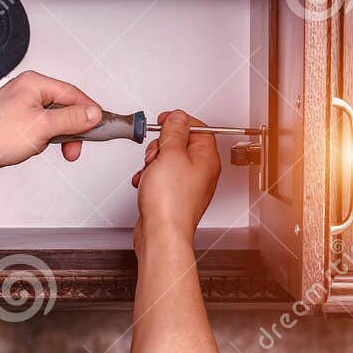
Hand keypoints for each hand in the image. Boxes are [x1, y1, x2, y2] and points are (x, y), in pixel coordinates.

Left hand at [0, 71, 102, 182]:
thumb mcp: (43, 127)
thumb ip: (72, 119)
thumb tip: (93, 114)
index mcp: (32, 82)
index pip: (71, 93)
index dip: (87, 110)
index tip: (98, 125)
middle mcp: (26, 90)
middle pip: (63, 107)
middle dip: (71, 129)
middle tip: (75, 148)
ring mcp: (19, 106)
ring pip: (52, 120)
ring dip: (56, 136)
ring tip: (51, 149)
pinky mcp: (15, 123)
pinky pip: (39, 128)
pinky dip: (43, 139)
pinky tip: (35, 148)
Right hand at [131, 110, 220, 237]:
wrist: (161, 234)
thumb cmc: (170, 203)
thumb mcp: (171, 154)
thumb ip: (175, 131)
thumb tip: (178, 117)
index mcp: (207, 159)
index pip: (198, 128)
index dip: (179, 121)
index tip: (165, 121)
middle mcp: (201, 172)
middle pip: (181, 144)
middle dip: (162, 145)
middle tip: (156, 154)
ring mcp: (187, 185)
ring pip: (168, 161)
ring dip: (153, 162)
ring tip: (150, 172)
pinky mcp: (173, 196)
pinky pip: (161, 178)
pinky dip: (150, 178)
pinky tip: (145, 184)